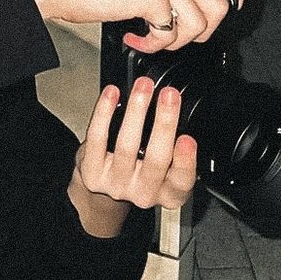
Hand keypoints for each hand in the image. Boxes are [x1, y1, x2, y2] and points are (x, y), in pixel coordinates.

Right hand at [21, 0, 248, 53]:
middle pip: (218, 3)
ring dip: (173, 41)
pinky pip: (170, 34)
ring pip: (197, 24)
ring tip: (149, 36)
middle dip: (199, 32)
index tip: (235, 4)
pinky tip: (135, 36)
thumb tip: (187, 4)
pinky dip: (152, 44)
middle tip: (174, 35)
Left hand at [68, 78, 196, 235]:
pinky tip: (112, 93)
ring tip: (143, 86)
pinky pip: (98, 138)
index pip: (182, 179)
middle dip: (164, 123)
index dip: (186, 160)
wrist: (106, 186)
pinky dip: (104, 112)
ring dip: (136, 110)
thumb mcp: (168, 166)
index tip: (187, 138)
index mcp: (170, 193)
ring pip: (127, 146)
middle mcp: (144, 193)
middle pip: (156, 159)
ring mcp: (117, 185)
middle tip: (169, 95)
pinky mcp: (93, 174)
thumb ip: (176, 145)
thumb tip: (179, 107)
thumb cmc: (142, 169)